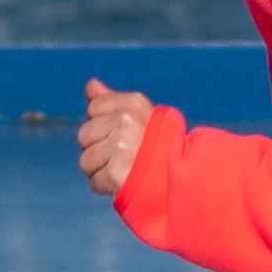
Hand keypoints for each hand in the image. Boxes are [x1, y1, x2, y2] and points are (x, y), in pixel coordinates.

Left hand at [79, 79, 153, 198]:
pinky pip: (95, 181)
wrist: (186, 181)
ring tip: (126, 170)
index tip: (126, 134)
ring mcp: (121, 146)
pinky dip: (107, 187)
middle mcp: (127, 121)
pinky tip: (125, 183)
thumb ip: (111, 100)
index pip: (94, 108)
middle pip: (84, 135)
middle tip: (126, 156)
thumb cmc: (162, 150)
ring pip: (86, 161)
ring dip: (101, 170)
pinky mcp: (116, 172)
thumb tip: (91, 84)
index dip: (105, 125)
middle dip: (99, 149)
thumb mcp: (140, 117)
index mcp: (134, 103)